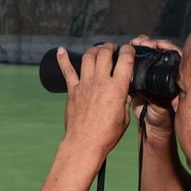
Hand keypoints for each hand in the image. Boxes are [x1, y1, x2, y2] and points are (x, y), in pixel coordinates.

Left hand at [56, 43, 134, 161]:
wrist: (84, 143)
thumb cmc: (106, 134)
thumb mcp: (124, 117)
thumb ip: (124, 101)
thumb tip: (125, 92)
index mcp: (117, 88)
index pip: (125, 60)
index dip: (128, 50)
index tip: (129, 48)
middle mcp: (100, 82)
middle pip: (105, 54)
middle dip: (110, 47)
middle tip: (113, 48)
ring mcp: (85, 85)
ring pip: (88, 57)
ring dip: (94, 50)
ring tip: (98, 50)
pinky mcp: (72, 90)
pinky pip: (67, 71)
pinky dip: (63, 59)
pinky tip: (61, 51)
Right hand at [130, 34, 181, 136]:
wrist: (151, 126)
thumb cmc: (162, 118)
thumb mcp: (161, 108)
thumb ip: (155, 99)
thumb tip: (146, 89)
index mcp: (176, 76)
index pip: (175, 55)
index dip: (166, 47)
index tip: (156, 45)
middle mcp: (167, 72)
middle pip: (162, 51)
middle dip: (152, 44)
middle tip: (142, 42)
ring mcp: (155, 73)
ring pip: (151, 54)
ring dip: (142, 46)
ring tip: (134, 42)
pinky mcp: (142, 77)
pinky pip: (140, 61)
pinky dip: (133, 55)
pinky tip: (128, 50)